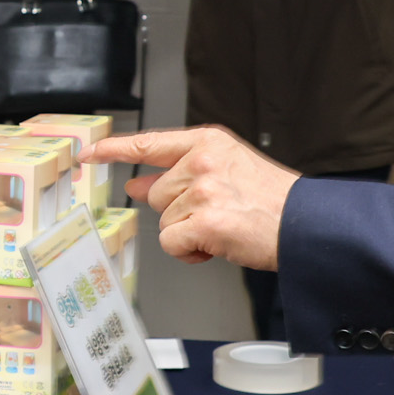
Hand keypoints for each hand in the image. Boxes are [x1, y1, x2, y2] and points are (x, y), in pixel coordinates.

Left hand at [84, 126, 298, 269]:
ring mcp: (202, 191)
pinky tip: (217, 245)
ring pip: (165, 221)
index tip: (88, 154)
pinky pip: (173, 244)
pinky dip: (191, 252)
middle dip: (178, 211)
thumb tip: (137, 183)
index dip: (113, 149)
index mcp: (208, 142)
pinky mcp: (205, 222)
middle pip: (156, 194)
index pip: (149, 143)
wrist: (305, 224)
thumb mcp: (226, 172)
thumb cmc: (271, 201)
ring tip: (224, 227)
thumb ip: (179, 174)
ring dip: (188, 233)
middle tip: (216, 214)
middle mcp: (202, 161)